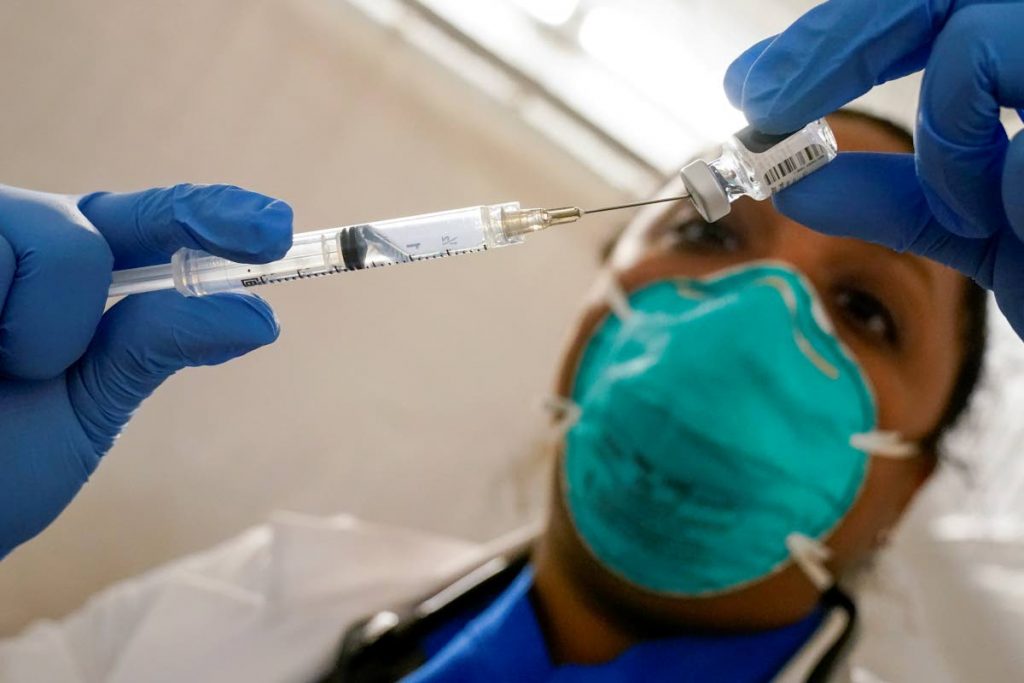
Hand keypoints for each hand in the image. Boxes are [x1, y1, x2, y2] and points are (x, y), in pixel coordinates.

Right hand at [0, 183, 291, 557]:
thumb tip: (258, 314)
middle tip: (31, 370)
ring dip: (35, 336)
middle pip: (89, 224)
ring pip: (58, 244)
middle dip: (77, 313)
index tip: (276, 228)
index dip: (211, 213)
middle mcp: (11, 251)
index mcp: (61, 282)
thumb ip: (155, 347)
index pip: (145, 223)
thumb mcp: (86, 409)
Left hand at [724, 0, 1023, 333]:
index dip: (837, 34)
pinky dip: (1000, 188)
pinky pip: (1022, 142)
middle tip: (768, 98)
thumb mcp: (979, 225)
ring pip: (975, 44)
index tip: (755, 85)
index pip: (930, 5)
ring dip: (947, 140)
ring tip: (982, 209)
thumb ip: (894, 198)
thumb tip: (794, 184)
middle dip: (839, 40)